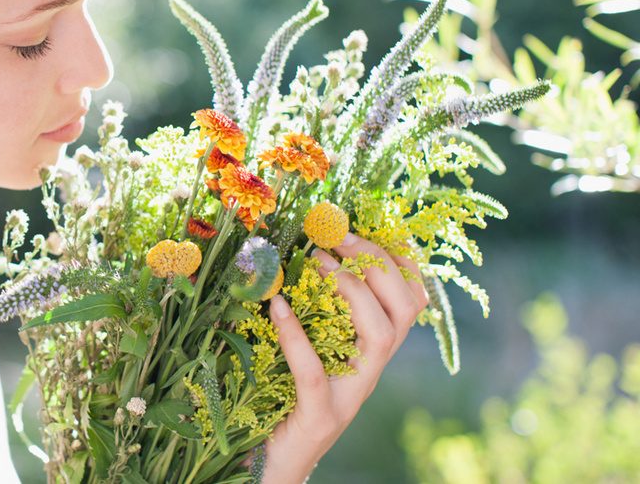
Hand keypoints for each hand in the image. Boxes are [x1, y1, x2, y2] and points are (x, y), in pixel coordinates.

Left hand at [257, 232, 428, 482]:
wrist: (272, 462)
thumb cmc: (284, 395)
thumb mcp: (306, 344)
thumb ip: (312, 307)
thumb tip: (299, 248)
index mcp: (372, 350)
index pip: (411, 297)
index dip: (398, 258)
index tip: (367, 223)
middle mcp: (371, 369)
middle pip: (405, 309)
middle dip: (377, 263)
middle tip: (337, 235)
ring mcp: (350, 394)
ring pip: (380, 335)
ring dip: (352, 290)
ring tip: (317, 261)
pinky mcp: (318, 415)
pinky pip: (313, 372)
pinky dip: (296, 335)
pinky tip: (278, 305)